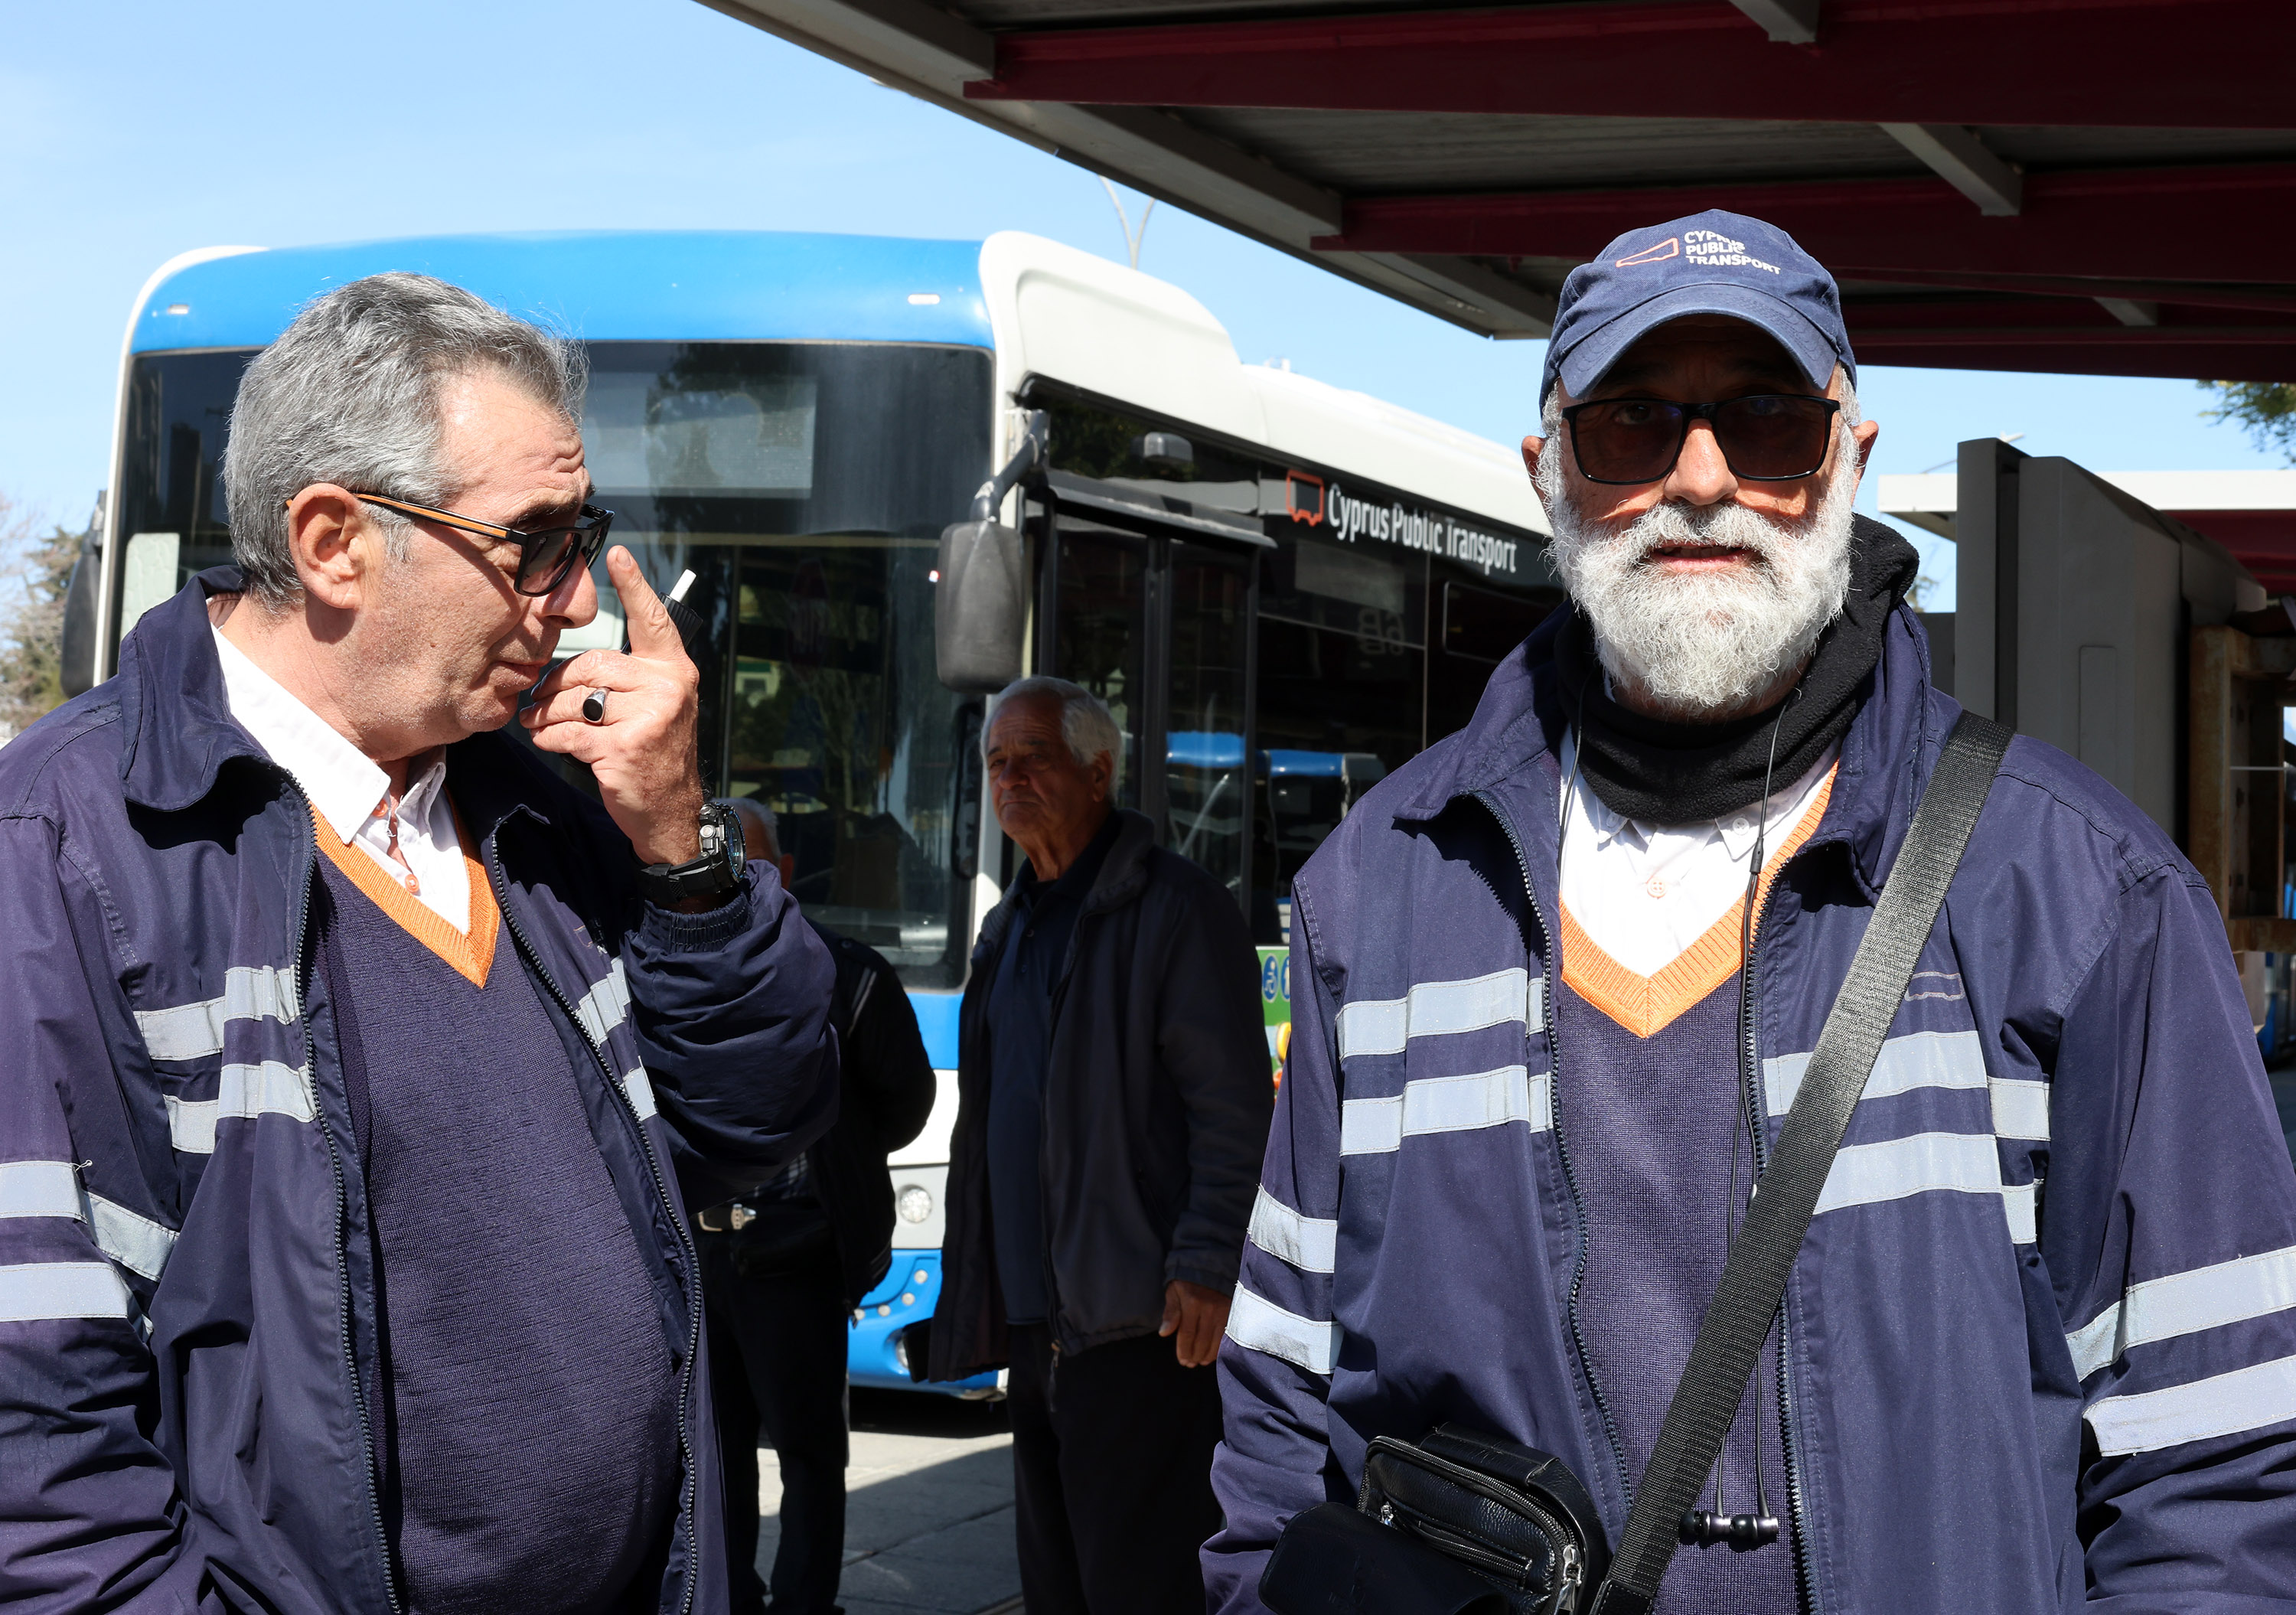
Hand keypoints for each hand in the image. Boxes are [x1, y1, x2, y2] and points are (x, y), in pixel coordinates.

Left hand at [521, 547, 704, 866]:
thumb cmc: (653, 753)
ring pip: (576, 698)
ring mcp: (650, 717)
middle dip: (557, 685)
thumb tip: (561, 668)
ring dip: (547, 715)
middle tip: (538, 703)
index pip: (652, 620)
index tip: (617, 552)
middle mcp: (668, 686)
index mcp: (674, 669)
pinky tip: (550, 742)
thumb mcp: (653, 706)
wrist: (670, 811)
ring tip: (540, 725)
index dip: (633, 585)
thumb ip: (624, 677)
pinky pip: (570, 730)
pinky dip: (550, 738)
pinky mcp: (626, 746)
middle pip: (592, 664)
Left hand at [1159, 1279, 1230, 1368]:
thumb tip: (1164, 1333)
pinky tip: (1213, 1354)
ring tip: (1200, 1361)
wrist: (1211, 1263)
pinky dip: (1220, 1348)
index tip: (1182, 1361)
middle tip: (1190, 1364)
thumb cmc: (1188, 1280)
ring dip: (1207, 1355)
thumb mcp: (1174, 1290)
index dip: (1184, 1350)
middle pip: (1201, 1340)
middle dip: (1194, 1355)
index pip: (1187, 1334)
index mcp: (1192, 1303)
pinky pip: (1227, 1336)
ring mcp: (1223, 1311)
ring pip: (1215, 1341)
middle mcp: (1209, 1308)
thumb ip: (1170, 1312)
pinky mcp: (1233, 1312)